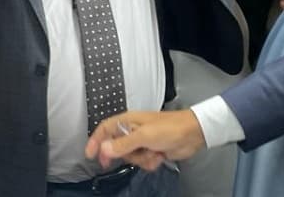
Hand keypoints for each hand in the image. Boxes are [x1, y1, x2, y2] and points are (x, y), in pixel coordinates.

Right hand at [85, 110, 205, 171]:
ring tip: (153, 153)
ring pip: (130, 157)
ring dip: (141, 159)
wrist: (193, 134)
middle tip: (128, 158)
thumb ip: (123, 144)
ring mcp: (142, 141)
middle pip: (116, 147)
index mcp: (128, 121)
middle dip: (124, 155)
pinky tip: (159, 156)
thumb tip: (104, 149)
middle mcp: (132, 131)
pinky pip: (142, 162)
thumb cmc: (169, 128)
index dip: (95, 141)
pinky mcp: (152, 150)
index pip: (105, 129)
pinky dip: (150, 162)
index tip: (90, 155)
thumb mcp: (144, 136)